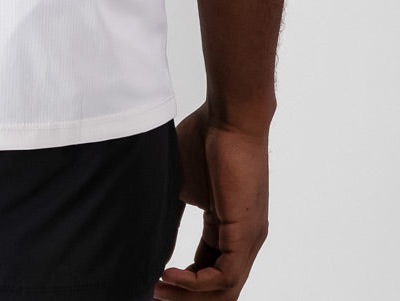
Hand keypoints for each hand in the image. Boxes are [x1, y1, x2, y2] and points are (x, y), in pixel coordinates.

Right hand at [154, 100, 269, 297]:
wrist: (229, 116)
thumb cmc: (205, 137)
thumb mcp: (182, 183)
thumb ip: (171, 212)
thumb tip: (151, 236)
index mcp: (229, 228)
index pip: (209, 271)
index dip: (183, 284)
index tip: (154, 280)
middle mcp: (243, 239)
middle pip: (218, 289)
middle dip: (184, 298)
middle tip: (154, 294)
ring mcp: (248, 238)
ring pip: (223, 289)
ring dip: (188, 295)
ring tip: (158, 288)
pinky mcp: (246, 233)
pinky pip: (224, 276)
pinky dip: (196, 283)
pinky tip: (170, 275)